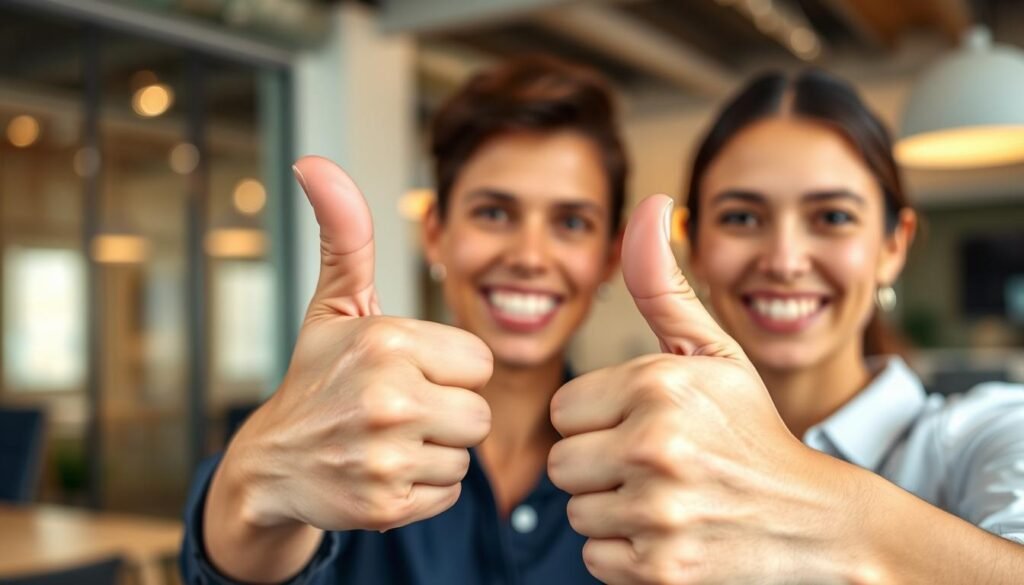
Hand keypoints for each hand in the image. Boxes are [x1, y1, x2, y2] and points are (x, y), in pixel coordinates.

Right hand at [215, 156, 492, 534]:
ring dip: (435, 451)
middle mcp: (386, 398)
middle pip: (478, 412)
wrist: (271, 463)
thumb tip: (316, 163)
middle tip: (398, 411)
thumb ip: (346, 237)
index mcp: (385, 341)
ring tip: (388, 440)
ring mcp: (384, 457)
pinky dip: (424, 489)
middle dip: (447, 413)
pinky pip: (448, 493)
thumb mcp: (335, 305)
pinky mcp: (385, 507)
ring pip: (465, 455)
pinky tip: (385, 471)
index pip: (479, 361)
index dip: (448, 369)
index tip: (407, 372)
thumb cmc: (318, 378)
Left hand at [548, 195, 862, 584]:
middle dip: (600, 467)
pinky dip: (627, 554)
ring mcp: (659, 512)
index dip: (600, 421)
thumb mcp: (713, 353)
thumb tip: (647, 203)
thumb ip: (662, 285)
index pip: (564, 410)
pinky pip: (596, 558)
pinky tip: (672, 536)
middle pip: (561, 463)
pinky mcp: (661, 570)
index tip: (646, 426)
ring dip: (613, 511)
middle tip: (656, 467)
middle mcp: (656, 445)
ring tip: (668, 499)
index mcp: (660, 384)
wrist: (815, 524)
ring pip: (577, 513)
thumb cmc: (751, 432)